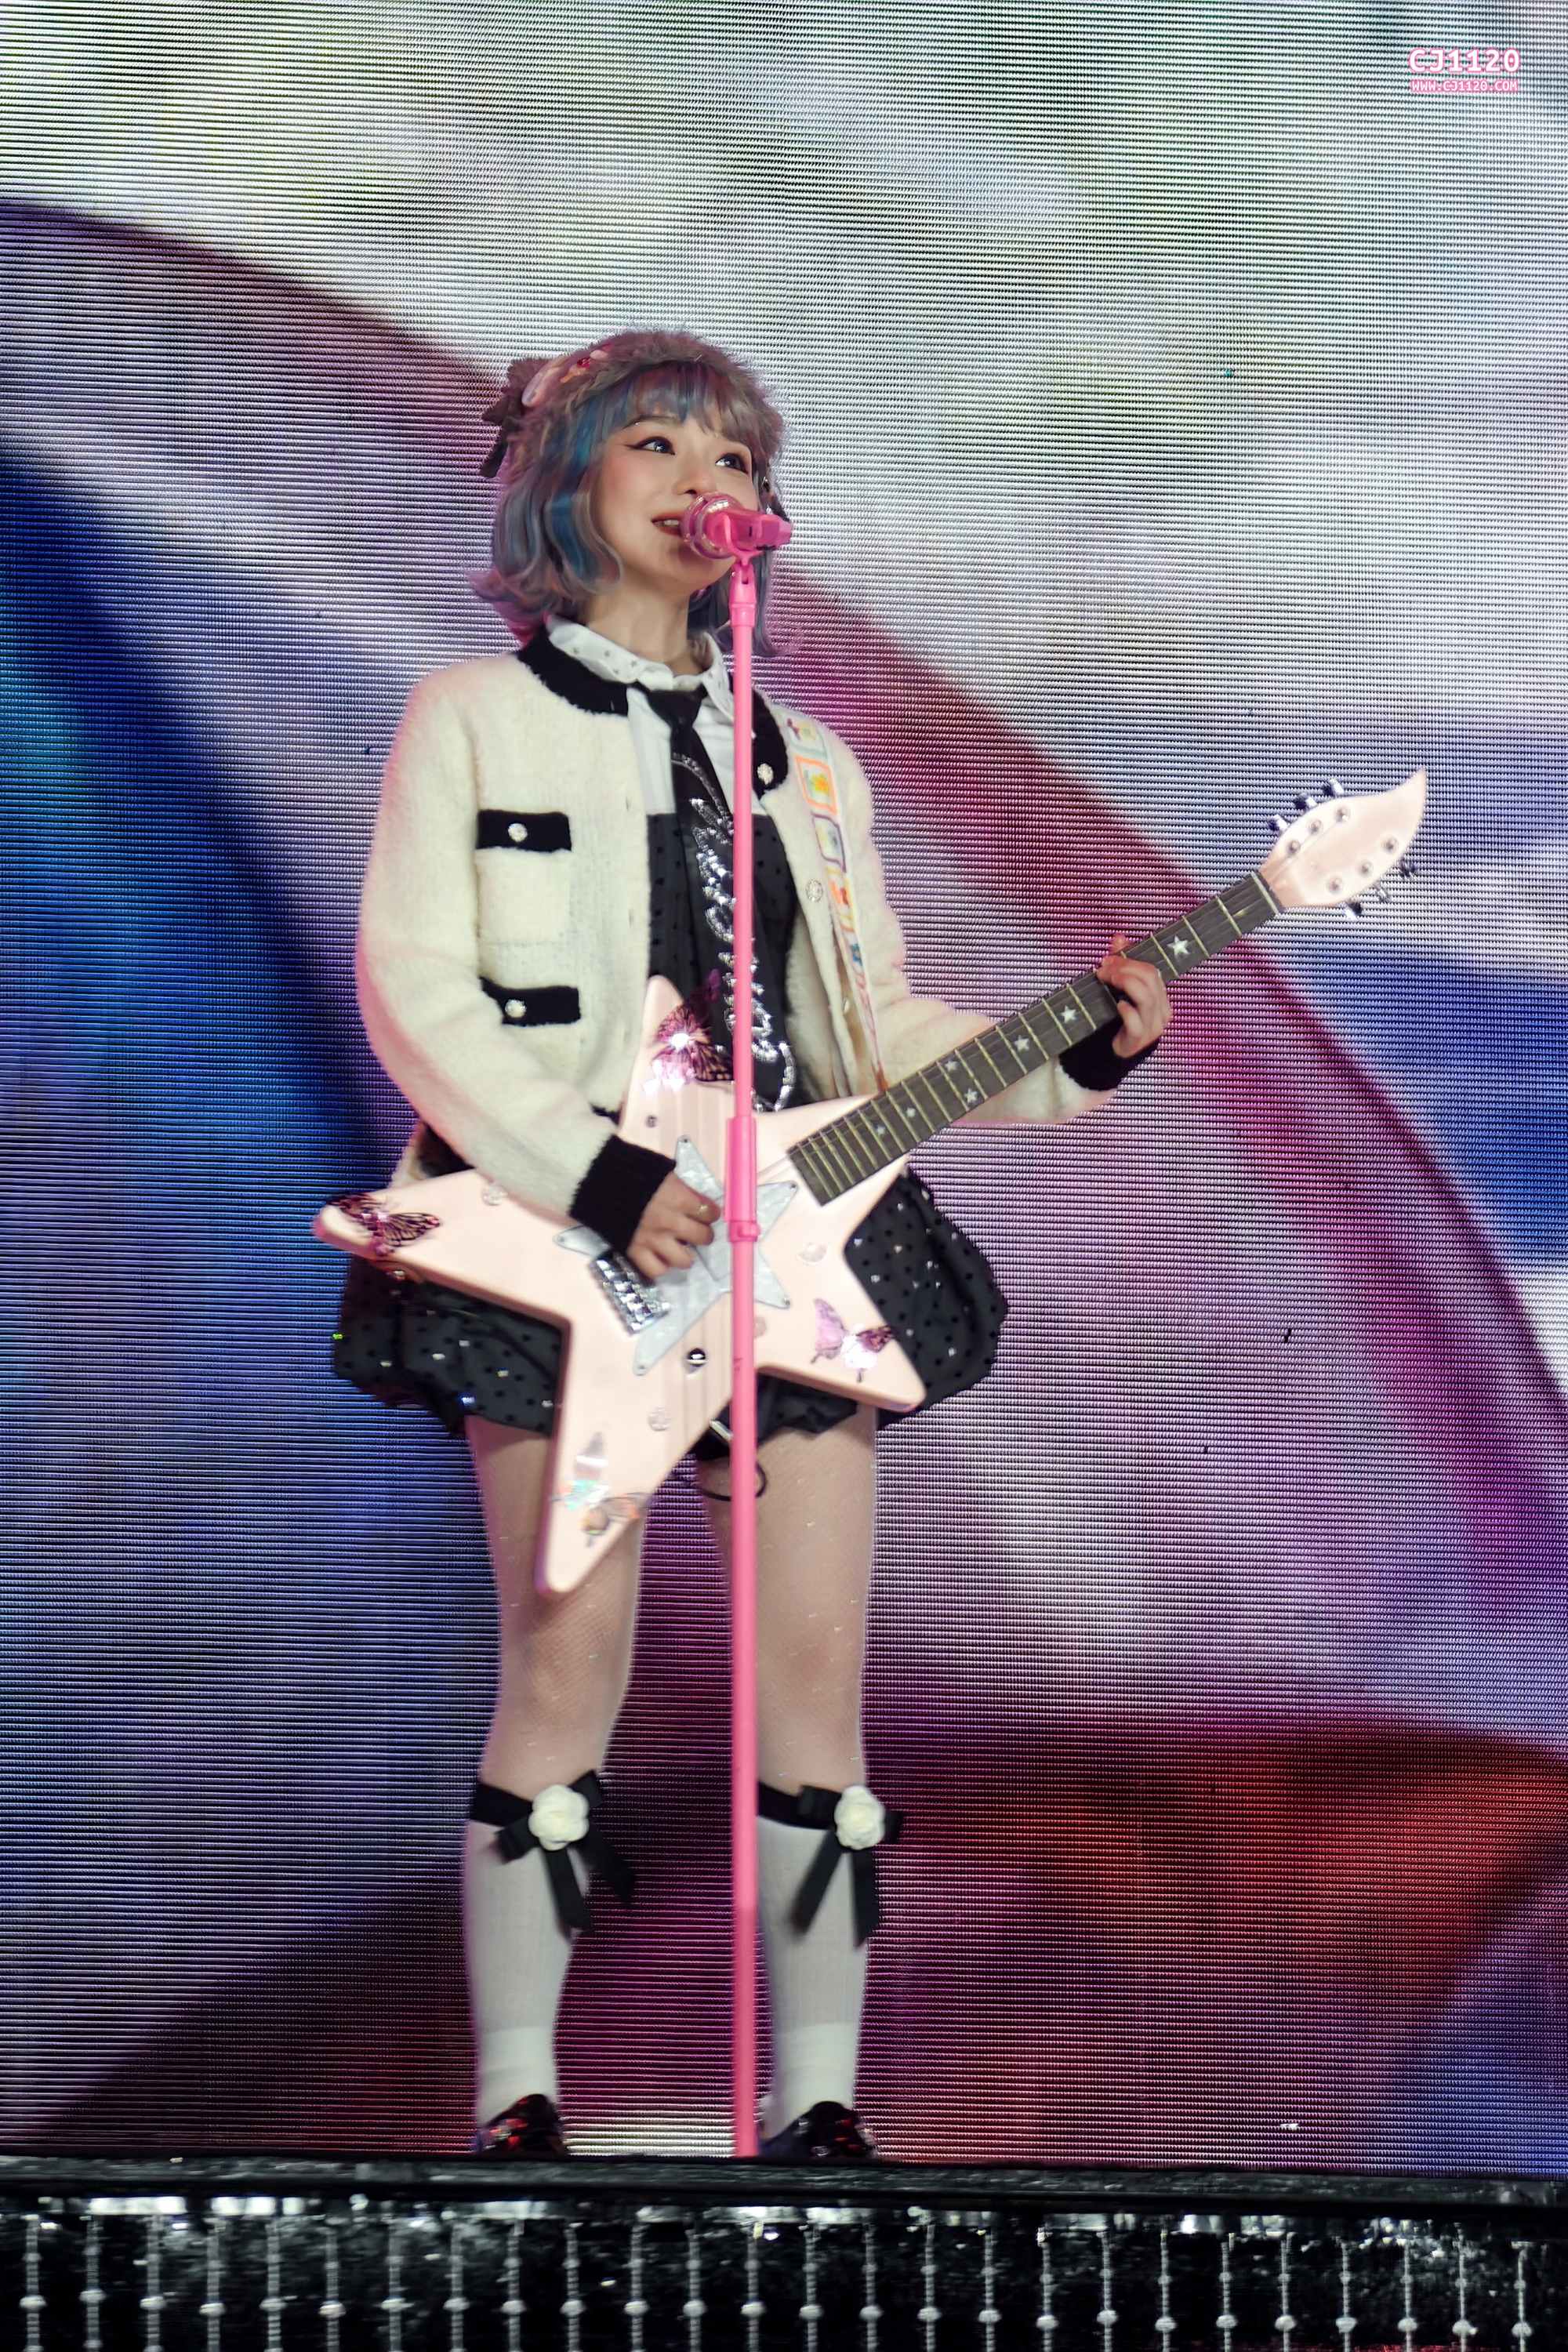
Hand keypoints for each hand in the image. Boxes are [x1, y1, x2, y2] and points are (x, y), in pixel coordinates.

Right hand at [628, 1172, 719, 1281]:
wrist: (596, 1179)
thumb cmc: (631, 1169)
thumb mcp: (663, 1171)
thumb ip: (682, 1188)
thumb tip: (697, 1201)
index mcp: (679, 1198)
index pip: (710, 1212)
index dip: (710, 1212)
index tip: (706, 1212)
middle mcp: (670, 1222)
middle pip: (703, 1237)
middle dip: (704, 1234)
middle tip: (697, 1231)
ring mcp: (653, 1239)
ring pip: (684, 1260)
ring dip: (685, 1255)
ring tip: (680, 1248)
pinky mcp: (634, 1251)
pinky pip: (656, 1270)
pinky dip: (661, 1266)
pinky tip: (660, 1257)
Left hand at [1096, 932, 1172, 1057]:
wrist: (1112, 1051)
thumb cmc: (1118, 1018)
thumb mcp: (1120, 989)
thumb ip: (1122, 964)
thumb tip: (1119, 937)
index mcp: (1161, 997)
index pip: (1151, 971)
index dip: (1128, 961)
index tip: (1106, 960)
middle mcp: (1162, 1010)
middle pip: (1150, 978)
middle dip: (1124, 969)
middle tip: (1102, 970)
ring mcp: (1153, 1026)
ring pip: (1145, 996)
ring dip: (1123, 983)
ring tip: (1106, 981)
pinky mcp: (1140, 1039)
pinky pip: (1135, 1020)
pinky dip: (1125, 1010)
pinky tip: (1117, 1005)